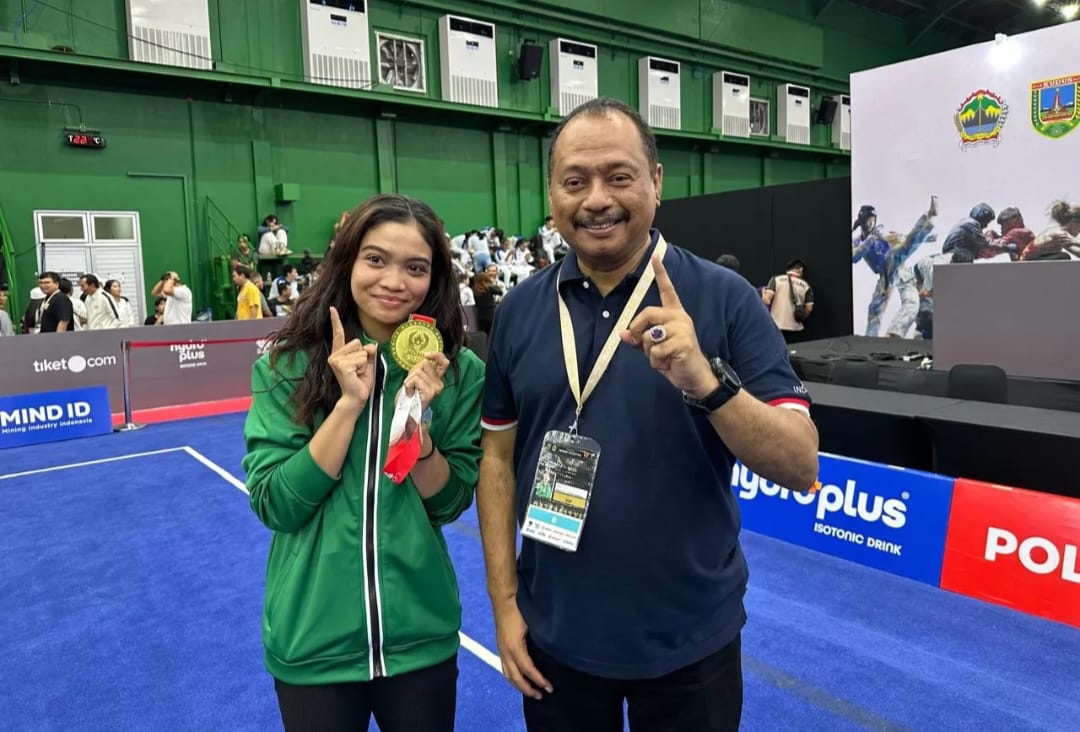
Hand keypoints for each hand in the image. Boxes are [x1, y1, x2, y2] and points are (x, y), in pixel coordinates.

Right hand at [328, 306, 377, 409]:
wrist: (356, 398)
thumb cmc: (360, 381)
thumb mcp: (367, 363)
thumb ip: (368, 352)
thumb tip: (371, 346)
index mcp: (339, 353)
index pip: (338, 334)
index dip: (335, 320)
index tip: (332, 308)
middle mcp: (335, 355)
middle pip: (357, 342)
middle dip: (363, 355)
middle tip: (358, 370)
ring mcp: (337, 360)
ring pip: (361, 351)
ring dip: (364, 363)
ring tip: (357, 373)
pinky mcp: (342, 366)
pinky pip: (362, 359)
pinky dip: (363, 367)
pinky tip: (356, 375)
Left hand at [403, 351, 449, 412]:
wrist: (406, 412)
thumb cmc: (410, 396)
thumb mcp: (415, 378)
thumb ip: (421, 368)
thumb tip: (425, 358)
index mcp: (437, 379)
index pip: (444, 362)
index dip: (436, 355)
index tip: (426, 355)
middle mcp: (439, 383)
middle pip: (424, 364)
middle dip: (413, 372)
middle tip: (412, 384)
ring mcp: (436, 388)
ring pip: (418, 371)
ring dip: (409, 380)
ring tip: (411, 390)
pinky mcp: (430, 392)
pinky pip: (415, 379)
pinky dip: (408, 385)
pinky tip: (410, 393)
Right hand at [494, 600, 552, 699]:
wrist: (504, 597)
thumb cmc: (519, 607)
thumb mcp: (532, 623)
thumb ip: (540, 638)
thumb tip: (552, 650)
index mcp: (514, 646)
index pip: (527, 669)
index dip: (538, 679)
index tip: (549, 687)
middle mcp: (505, 650)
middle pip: (515, 677)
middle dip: (528, 688)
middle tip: (541, 695)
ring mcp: (501, 649)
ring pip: (507, 674)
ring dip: (518, 685)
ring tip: (530, 691)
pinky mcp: (500, 646)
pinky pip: (504, 667)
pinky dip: (512, 676)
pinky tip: (519, 677)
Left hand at [621, 253, 717, 398]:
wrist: (694, 376)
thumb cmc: (674, 359)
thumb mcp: (654, 348)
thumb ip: (638, 338)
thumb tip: (621, 333)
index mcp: (674, 314)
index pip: (667, 290)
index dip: (661, 273)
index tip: (656, 257)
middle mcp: (679, 317)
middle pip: (647, 313)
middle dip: (636, 329)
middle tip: (637, 342)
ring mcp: (682, 329)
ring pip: (649, 335)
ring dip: (648, 352)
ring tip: (662, 357)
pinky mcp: (683, 342)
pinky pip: (656, 350)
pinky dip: (656, 362)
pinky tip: (668, 363)